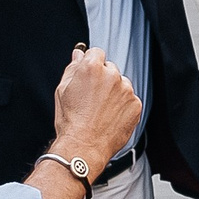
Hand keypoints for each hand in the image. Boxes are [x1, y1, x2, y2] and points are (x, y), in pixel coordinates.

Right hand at [49, 47, 142, 173]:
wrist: (84, 146)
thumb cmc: (70, 121)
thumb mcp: (63, 90)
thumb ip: (73, 68)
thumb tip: (78, 54)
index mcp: (92, 68)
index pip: (97, 53)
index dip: (91, 64)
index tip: (89, 75)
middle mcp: (112, 76)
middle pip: (110, 68)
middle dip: (103, 79)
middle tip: (92, 98)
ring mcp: (126, 90)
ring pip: (122, 84)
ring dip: (114, 92)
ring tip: (101, 111)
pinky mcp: (136, 105)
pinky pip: (130, 100)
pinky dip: (123, 106)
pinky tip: (110, 117)